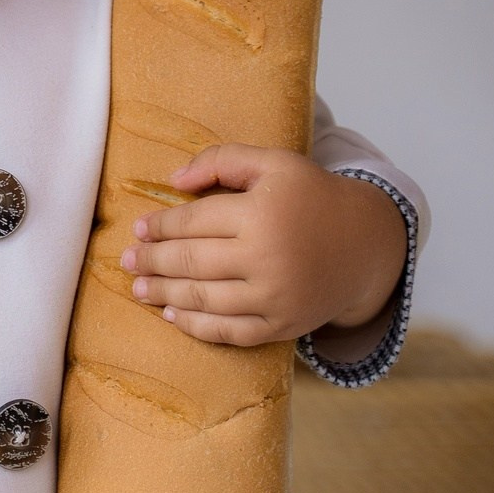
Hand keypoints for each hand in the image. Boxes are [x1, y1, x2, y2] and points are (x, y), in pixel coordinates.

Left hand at [117, 142, 403, 348]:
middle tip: (126, 260)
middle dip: (152, 261)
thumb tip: (173, 180)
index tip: (139, 228)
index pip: (195, 221)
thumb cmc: (312, 197)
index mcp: (261, 213)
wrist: (366, 245)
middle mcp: (266, 258)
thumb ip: (222, 161)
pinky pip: (230, 331)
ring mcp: (274, 297)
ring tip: (139, 288)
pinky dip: (197, 326)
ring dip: (165, 294)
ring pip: (205, 299)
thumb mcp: (274, 163)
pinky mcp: (283, 325)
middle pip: (192, 262)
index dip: (161, 226)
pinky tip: (173, 316)